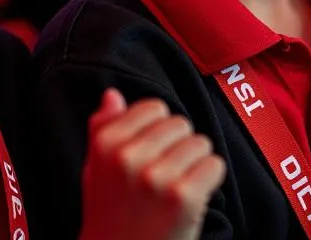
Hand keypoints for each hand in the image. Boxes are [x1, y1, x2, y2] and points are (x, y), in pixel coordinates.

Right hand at [79, 88, 226, 239]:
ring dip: (195, 164)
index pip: (154, 107)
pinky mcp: (183, 198)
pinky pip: (214, 165)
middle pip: (180, 124)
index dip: (158, 131)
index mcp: (106, 144)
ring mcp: (156, 177)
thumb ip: (102, 129)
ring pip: (200, 143)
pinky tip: (193, 197)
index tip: (152, 154)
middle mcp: (128, 157)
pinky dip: (210, 180)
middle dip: (178, 147)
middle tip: (165, 176)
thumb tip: (113, 94)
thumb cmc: (111, 215)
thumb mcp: (95, 170)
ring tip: (178, 188)